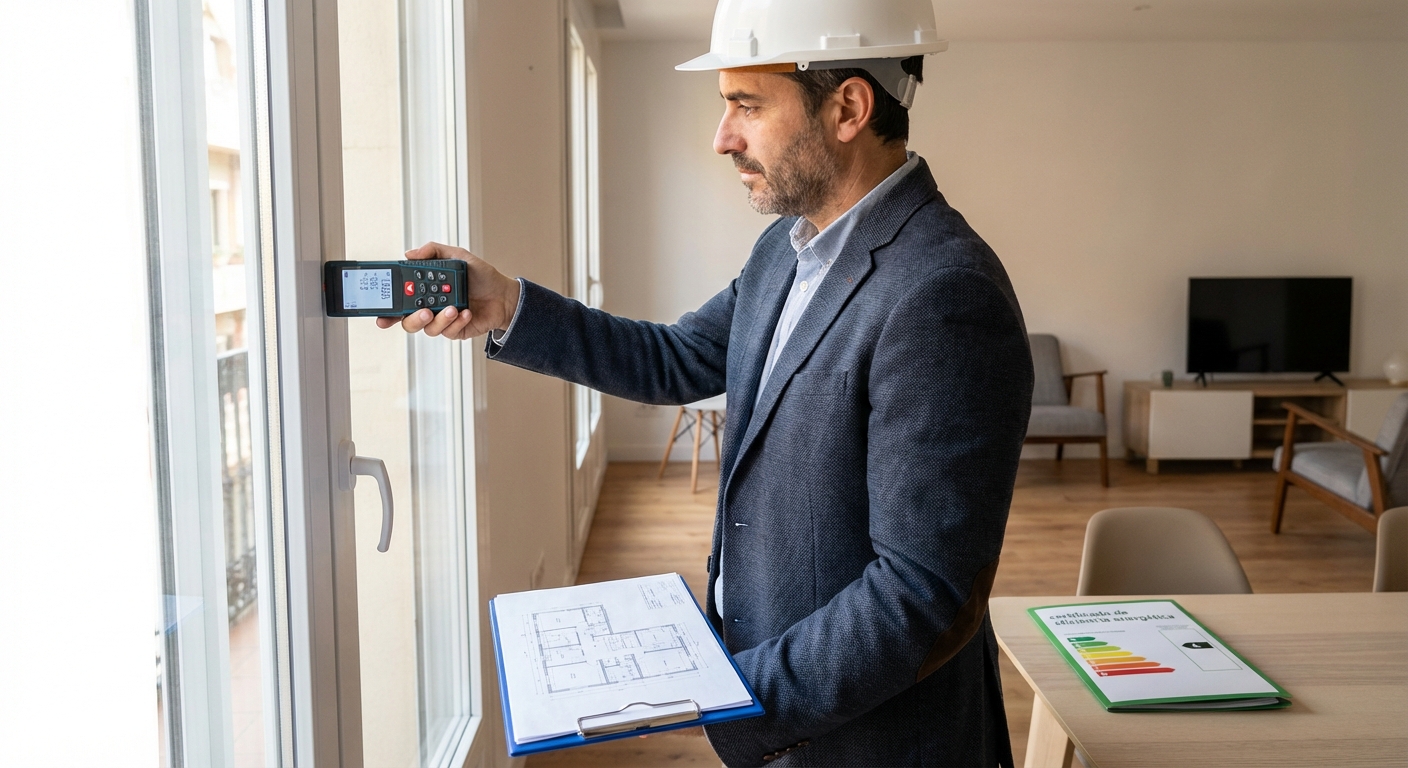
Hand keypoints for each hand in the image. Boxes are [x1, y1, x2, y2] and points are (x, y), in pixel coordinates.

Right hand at [375, 242, 520, 340]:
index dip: (387, 309)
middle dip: (411, 318)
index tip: (382, 314)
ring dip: (438, 319)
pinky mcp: (454, 331)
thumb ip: (433, 251)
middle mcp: (429, 306)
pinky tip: (465, 312)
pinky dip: (456, 322)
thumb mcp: (457, 255)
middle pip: (407, 320)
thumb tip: (409, 253)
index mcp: (424, 290)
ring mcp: (441, 320)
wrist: (504, 294)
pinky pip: (447, 332)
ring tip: (452, 308)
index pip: (400, 300)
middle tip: (424, 310)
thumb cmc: (480, 275)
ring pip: (427, 328)